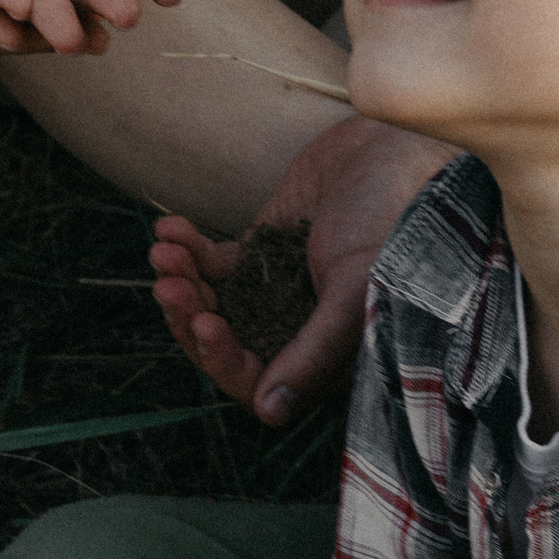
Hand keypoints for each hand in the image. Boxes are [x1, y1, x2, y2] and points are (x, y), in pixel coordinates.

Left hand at [150, 116, 457, 422]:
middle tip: (169, 283)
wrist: (394, 146)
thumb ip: (315, 352)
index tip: (204, 322)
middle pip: (224, 345)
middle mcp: (297, 331)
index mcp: (328, 355)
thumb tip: (269, 413)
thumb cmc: (391, 220)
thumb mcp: (356, 289)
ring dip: (181, 282)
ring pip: (211, 305)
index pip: (260, 382)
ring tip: (164, 250)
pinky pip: (212, 265)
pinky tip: (170, 228)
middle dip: (190, 317)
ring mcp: (274, 291)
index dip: (224, 360)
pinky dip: (187, 249)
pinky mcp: (260, 252)